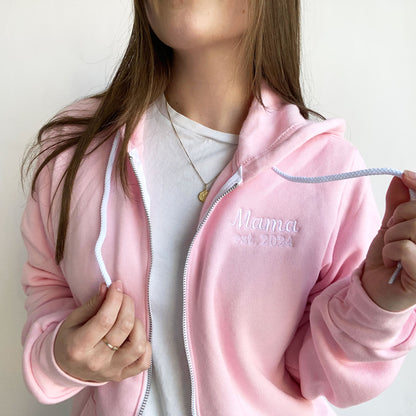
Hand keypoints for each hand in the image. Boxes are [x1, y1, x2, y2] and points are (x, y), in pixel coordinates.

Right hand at [54, 280, 151, 381]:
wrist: (65, 368)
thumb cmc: (70, 339)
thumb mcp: (73, 320)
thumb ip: (92, 304)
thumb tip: (108, 288)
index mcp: (78, 346)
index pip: (105, 319)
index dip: (115, 299)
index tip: (117, 286)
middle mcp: (96, 362)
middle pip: (123, 328)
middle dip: (127, 305)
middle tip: (123, 297)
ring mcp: (111, 371)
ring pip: (137, 346)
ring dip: (137, 325)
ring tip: (128, 318)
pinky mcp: (122, 375)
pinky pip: (143, 362)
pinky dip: (145, 346)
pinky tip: (135, 336)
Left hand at [362, 171, 415, 311]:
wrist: (373, 289)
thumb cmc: (387, 259)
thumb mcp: (391, 226)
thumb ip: (398, 204)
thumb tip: (401, 178)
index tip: (404, 176)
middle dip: (399, 216)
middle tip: (392, 231)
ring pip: (413, 228)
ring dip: (392, 236)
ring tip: (392, 251)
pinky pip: (405, 247)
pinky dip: (391, 252)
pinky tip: (392, 263)